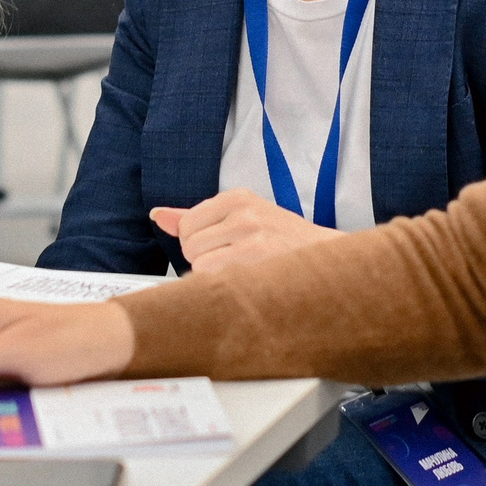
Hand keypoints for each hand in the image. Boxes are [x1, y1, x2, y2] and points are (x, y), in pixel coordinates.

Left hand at [150, 188, 334, 275]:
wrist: (327, 259)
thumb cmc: (283, 241)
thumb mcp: (241, 218)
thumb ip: (195, 217)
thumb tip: (158, 215)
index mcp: (237, 197)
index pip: (187, 225)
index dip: (198, 244)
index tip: (222, 247)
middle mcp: (243, 212)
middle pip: (189, 246)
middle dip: (204, 260)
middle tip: (236, 262)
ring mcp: (250, 235)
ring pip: (199, 265)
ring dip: (215, 277)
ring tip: (243, 272)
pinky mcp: (257, 259)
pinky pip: (214, 279)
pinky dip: (225, 287)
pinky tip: (246, 282)